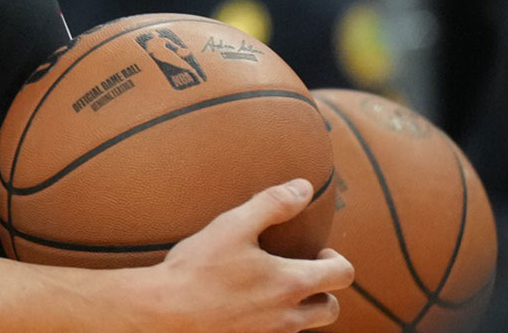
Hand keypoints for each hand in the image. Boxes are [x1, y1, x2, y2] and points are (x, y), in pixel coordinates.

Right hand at [141, 179, 354, 332]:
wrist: (164, 311)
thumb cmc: (198, 268)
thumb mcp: (234, 225)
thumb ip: (273, 203)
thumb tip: (304, 187)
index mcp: (291, 284)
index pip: (343, 275)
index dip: (337, 259)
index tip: (316, 250)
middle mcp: (287, 316)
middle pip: (332, 308)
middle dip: (326, 289)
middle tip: (301, 270)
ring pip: (306, 326)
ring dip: (302, 307)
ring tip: (276, 287)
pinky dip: (277, 319)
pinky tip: (252, 303)